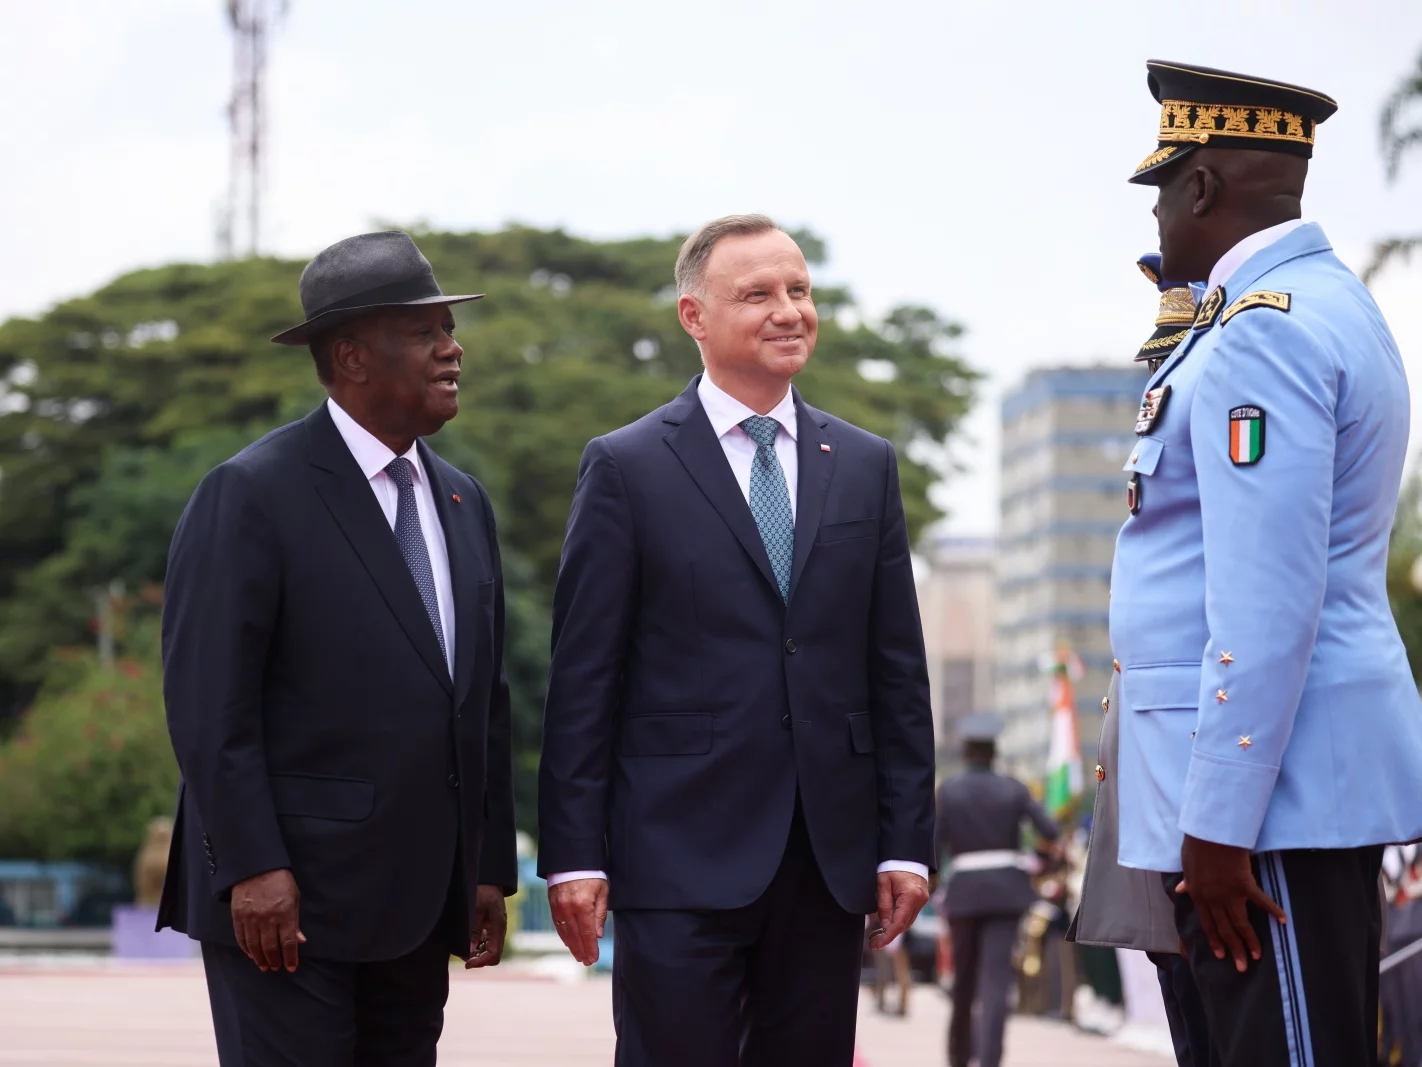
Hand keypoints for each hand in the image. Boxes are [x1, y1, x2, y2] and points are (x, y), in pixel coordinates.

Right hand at [230, 868, 304, 972]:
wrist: (256, 867)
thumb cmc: (280, 881)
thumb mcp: (294, 897)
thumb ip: (295, 920)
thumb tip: (300, 941)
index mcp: (285, 913)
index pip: (288, 942)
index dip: (290, 957)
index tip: (292, 967)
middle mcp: (267, 919)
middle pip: (270, 947)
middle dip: (274, 960)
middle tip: (276, 968)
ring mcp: (251, 918)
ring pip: (255, 946)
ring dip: (260, 958)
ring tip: (264, 966)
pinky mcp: (238, 916)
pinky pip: (241, 938)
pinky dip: (246, 949)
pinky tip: (251, 955)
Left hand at [466, 884, 507, 968]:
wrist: (489, 880)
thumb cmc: (483, 890)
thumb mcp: (476, 907)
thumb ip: (474, 929)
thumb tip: (470, 950)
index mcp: (498, 928)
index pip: (494, 955)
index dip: (480, 962)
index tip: (466, 964)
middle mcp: (499, 932)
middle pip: (492, 956)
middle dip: (478, 960)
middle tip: (463, 958)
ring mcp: (496, 930)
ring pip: (489, 951)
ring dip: (477, 955)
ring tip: (462, 950)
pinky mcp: (491, 928)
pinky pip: (486, 944)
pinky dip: (477, 948)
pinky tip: (467, 943)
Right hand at [548, 877, 607, 965]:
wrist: (572, 857)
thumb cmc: (592, 873)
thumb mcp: (602, 890)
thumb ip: (600, 913)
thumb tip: (597, 935)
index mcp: (583, 905)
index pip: (587, 933)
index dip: (590, 948)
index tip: (593, 959)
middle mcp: (568, 908)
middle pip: (575, 936)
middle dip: (581, 950)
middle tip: (587, 962)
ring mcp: (558, 906)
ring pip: (565, 932)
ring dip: (572, 946)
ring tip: (578, 956)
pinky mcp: (552, 903)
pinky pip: (558, 924)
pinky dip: (563, 935)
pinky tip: (568, 942)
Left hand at [870, 871, 929, 949]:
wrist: (906, 853)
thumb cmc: (892, 865)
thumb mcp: (882, 882)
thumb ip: (883, 904)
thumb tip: (884, 924)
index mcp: (911, 896)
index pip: (899, 923)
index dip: (888, 936)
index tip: (877, 945)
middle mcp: (919, 900)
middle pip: (904, 925)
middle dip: (888, 935)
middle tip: (872, 942)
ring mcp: (922, 900)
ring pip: (907, 922)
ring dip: (892, 930)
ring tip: (875, 936)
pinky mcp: (920, 899)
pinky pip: (908, 915)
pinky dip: (898, 922)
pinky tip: (885, 925)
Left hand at [1178, 834, 1286, 972]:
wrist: (1209, 834)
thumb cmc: (1196, 847)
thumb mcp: (1187, 866)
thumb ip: (1188, 882)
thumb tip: (1179, 890)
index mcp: (1199, 896)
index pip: (1207, 924)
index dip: (1215, 940)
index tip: (1221, 955)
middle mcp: (1214, 899)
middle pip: (1225, 929)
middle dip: (1233, 949)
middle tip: (1241, 968)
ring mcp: (1230, 894)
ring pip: (1240, 923)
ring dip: (1249, 941)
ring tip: (1257, 956)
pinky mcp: (1245, 884)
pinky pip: (1260, 901)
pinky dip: (1273, 910)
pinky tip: (1283, 921)